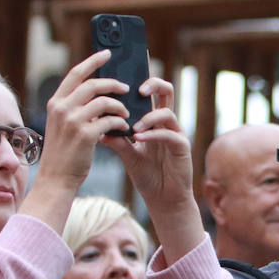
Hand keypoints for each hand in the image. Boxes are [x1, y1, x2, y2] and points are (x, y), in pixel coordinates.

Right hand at [36, 50, 129, 189]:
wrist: (57, 179)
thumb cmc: (64, 153)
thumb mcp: (64, 125)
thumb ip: (76, 108)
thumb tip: (100, 94)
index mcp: (55, 103)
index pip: (75, 74)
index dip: (93, 61)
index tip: (107, 53)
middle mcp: (61, 108)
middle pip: (92, 83)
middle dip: (113, 83)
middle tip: (126, 87)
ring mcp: (72, 121)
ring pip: (104, 100)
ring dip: (119, 105)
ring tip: (126, 112)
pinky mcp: (85, 134)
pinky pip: (110, 120)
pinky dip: (120, 122)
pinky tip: (124, 127)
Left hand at [102, 76, 193, 211]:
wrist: (163, 199)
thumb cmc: (147, 175)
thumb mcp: (127, 155)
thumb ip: (117, 139)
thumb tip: (97, 123)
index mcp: (154, 121)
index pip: (150, 94)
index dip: (139, 82)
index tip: (121, 80)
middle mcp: (166, 123)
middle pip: (166, 91)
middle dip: (153, 84)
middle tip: (137, 89)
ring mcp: (176, 133)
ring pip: (167, 112)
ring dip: (148, 117)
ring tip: (133, 128)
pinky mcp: (182, 146)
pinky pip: (169, 134)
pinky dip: (153, 134)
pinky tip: (139, 139)